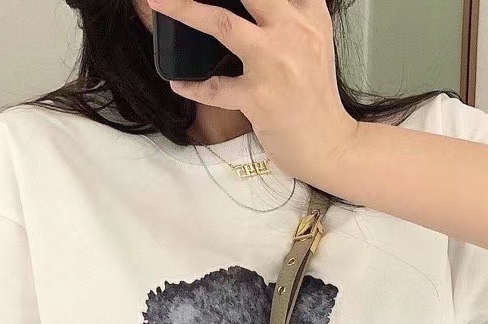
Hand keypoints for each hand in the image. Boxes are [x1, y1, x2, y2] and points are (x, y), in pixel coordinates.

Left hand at [146, 0, 360, 188]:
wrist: (329, 145)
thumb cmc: (315, 95)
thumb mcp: (313, 42)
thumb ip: (289, 15)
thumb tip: (251, 6)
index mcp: (308, 13)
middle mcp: (294, 30)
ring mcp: (276, 64)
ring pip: (222, 23)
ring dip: (184, 9)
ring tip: (158, 2)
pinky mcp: (259, 98)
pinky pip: (214, 87)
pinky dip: (192, 86)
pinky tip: (179, 84)